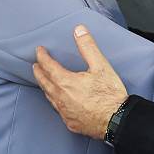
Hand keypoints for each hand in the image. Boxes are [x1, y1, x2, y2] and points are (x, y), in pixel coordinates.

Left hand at [33, 25, 127, 139]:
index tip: (39, 51)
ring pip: (49, 97)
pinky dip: (54, 101)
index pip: (48, 66)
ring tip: (43, 81)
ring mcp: (65, 112)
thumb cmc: (110, 94)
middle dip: (39, 72)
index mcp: (66, 82)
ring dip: (44, 86)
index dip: (42, 57)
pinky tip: (57, 101)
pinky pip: (57, 110)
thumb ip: (88, 47)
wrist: (117, 120)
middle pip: (44, 82)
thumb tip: (79, 30)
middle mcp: (61, 98)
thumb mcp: (101, 66)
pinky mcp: (71, 123)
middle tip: (35, 65)